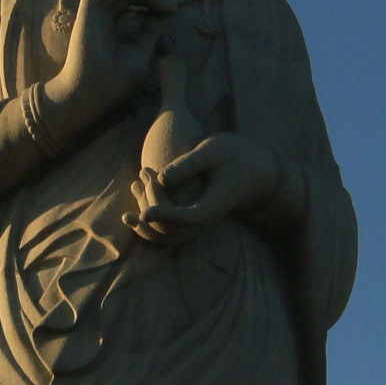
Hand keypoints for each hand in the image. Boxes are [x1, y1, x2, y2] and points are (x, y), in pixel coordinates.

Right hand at [42, 0, 162, 141]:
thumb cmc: (114, 83)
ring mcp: (93, 17)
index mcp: (113, 30)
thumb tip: (166, 11)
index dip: (152, 1)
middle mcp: (102, 21)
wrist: (92, 98)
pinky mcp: (86, 15)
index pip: (132, 5)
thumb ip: (150, 30)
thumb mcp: (140, 52)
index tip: (171, 7)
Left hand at [128, 133, 306, 244]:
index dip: (164, 216)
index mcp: (212, 206)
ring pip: (164, 233)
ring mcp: (195, 222)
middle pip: (171, 228)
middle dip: (150, 205)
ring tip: (134, 183)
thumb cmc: (233, 154)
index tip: (144, 212)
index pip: (185, 218)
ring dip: (145, 215)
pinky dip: (148, 219)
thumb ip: (189, 164)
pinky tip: (136, 198)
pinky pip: (164, 229)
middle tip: (142, 173)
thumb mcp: (213, 151)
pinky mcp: (187, 218)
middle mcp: (203, 220)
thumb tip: (161, 178)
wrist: (251, 170)